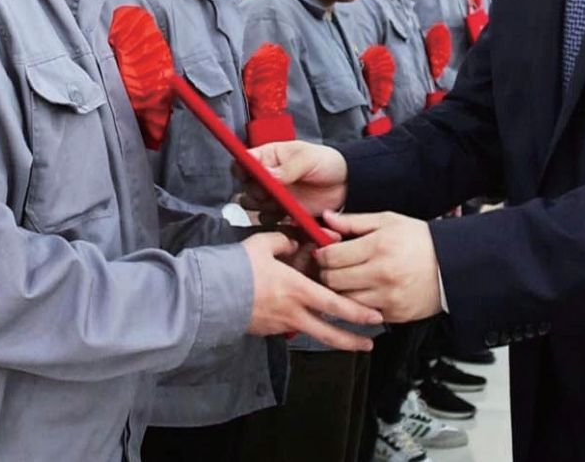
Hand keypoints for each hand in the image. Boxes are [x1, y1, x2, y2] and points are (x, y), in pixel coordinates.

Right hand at [242, 141, 348, 221]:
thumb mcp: (308, 159)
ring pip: (253, 204)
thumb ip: (288, 168)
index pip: (245, 161)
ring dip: (263, 206)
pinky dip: (274, 221)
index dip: (242, 169)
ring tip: (281, 203)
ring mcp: (274, 195)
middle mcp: (268, 176)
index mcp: (270, 156)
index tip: (248, 176)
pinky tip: (287, 215)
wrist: (346, 184)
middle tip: (270, 192)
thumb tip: (267, 174)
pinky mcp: (283, 212)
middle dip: (255, 191)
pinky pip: (268, 220)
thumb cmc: (328, 162)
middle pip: (245, 186)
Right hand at [242, 231, 381, 350]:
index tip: (375, 317)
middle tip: (370, 343)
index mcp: (296, 289)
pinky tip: (312, 323)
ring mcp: (281, 324)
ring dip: (333, 339)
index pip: (334, 304)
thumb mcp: (263, 244)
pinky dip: (307, 327)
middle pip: (328, 333)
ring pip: (313, 334)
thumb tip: (292, 243)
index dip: (356, 312)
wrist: (210, 294)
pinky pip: (293, 328)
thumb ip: (283, 241)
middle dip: (351, 340)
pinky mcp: (268, 330)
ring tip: (349, 343)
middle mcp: (293, 311)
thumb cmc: (238, 267)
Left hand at [315, 210, 441, 322]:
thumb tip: (326, 218)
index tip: (322, 252)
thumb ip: (353, 221)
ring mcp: (387, 297)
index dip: (321, 254)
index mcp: (378, 247)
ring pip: (345, 300)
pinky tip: (364, 291)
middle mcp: (381, 274)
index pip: (332, 256)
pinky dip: (358, 304)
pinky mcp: (394, 315)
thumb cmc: (419, 240)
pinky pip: (363, 313)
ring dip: (340, 291)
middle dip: (326, 273)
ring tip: (347, 279)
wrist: (452, 266)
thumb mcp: (387, 221)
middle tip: (331, 267)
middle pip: (333, 280)